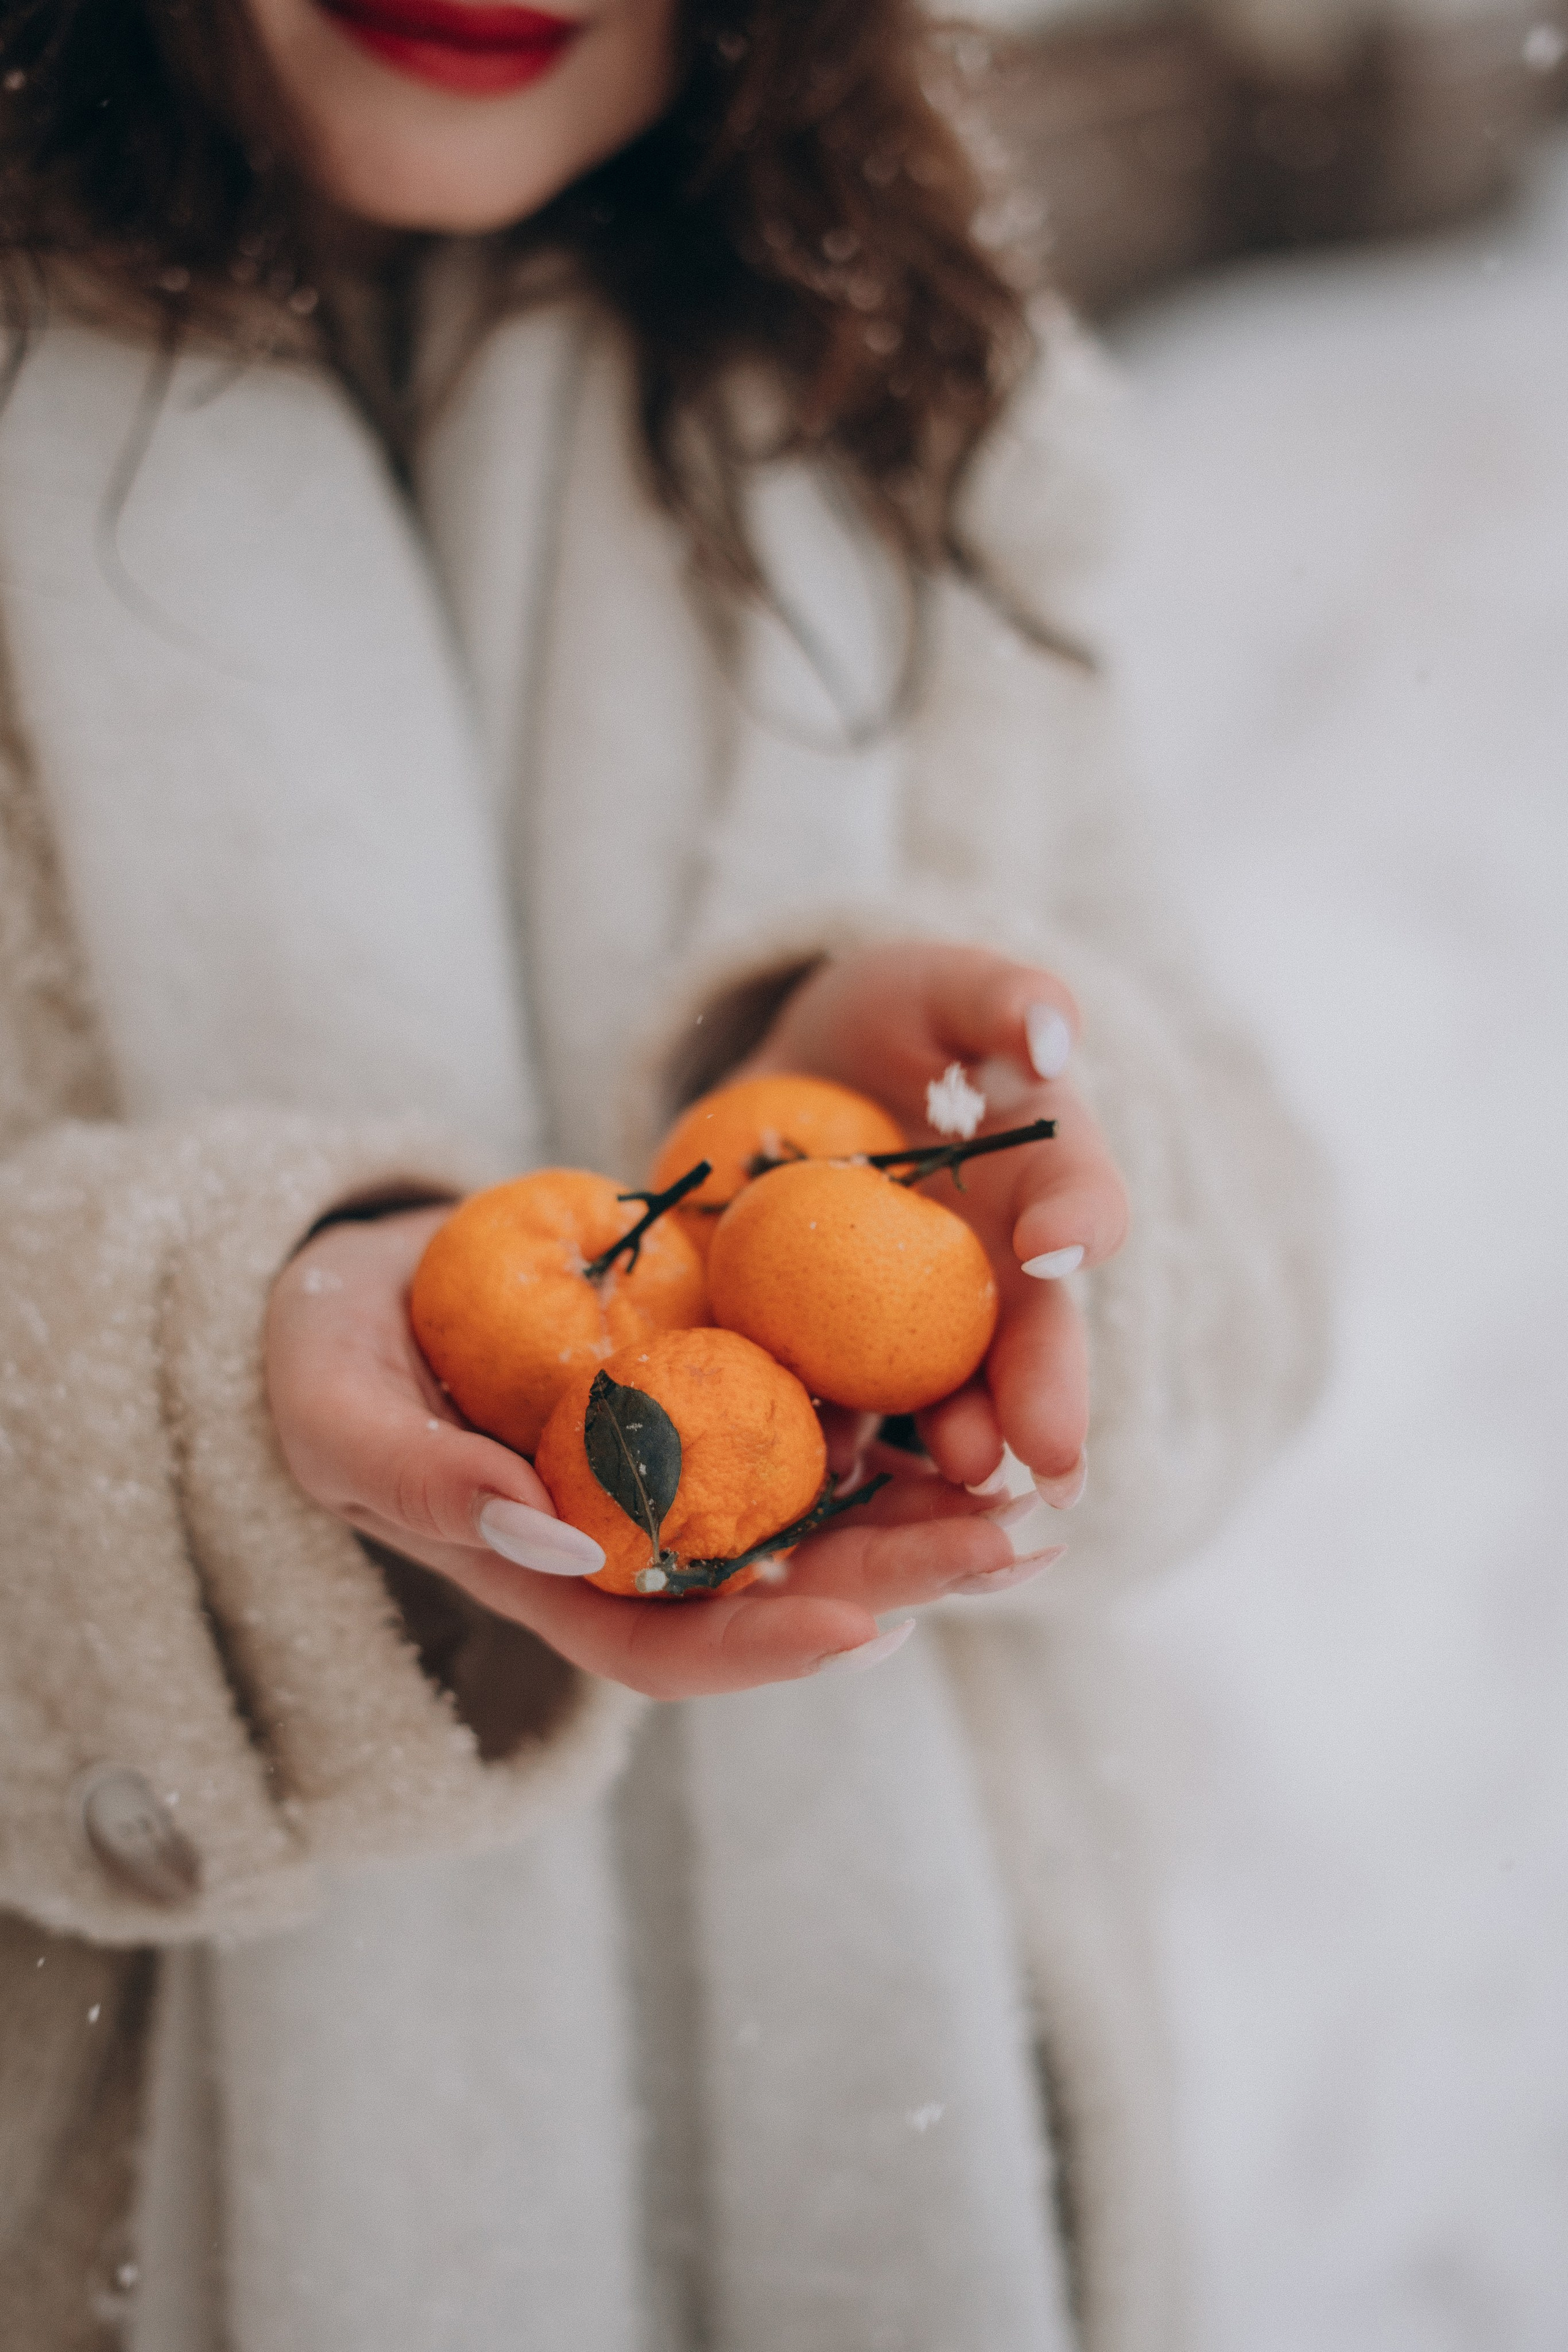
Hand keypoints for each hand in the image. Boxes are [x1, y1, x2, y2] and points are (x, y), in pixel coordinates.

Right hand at [266, 1207, 1056, 1701]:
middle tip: (1016, 1547)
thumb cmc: (322, 1358)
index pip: (670, 1646)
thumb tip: (556, 1536)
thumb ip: (421, 1483)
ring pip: (818, 1510)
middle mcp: (632, 1541)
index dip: (768, 1649)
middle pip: (779, 1590)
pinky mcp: (708, 1386)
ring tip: (1032, 1487)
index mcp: (551, 1575)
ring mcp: (677, 1466)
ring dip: (926, 1506)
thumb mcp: (338, 1416)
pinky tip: (972, 1391)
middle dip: (898, 1578)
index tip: (866, 1627)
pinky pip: (812, 1411)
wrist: (356, 1276)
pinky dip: (891, 1411)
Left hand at [739, 942, 1129, 1493]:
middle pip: (1032, 1334)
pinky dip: (840, 1437)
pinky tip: (826, 1471)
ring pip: (952, 1390)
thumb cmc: (900, 1021)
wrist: (808, 1073)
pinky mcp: (835, 1347)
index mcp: (1043, 1181)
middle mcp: (1000, 1268)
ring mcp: (921, 1318)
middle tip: (1047, 1453)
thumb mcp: (944, 989)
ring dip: (957, 1438)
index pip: (1081, 1202)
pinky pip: (845, 1400)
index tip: (1060, 1244)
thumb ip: (1002, 999)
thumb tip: (1050, 1035)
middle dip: (1041, 1393)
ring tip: (955, 1478)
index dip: (1079, 1223)